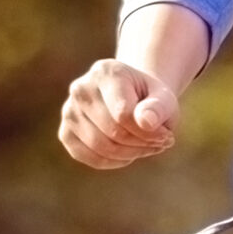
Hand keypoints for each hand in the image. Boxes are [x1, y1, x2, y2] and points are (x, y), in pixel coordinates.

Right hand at [60, 56, 180, 168]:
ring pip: (101, 147)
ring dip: (130, 154)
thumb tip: (146, 122)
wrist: (131, 99)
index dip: (148, 133)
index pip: (123, 114)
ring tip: (146, 147)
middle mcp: (81, 88)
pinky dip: (114, 162)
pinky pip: (90, 158)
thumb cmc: (149, 98)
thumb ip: (159, 107)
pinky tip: (128, 153)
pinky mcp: (66, 133)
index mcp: (105, 72)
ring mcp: (69, 111)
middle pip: (113, 132)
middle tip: (160, 143)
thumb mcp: (164, 98)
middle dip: (141, 144)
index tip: (167, 136)